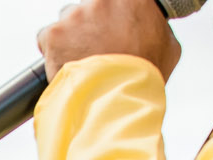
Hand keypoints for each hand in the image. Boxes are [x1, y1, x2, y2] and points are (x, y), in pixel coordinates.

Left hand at [39, 0, 180, 80]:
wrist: (116, 97)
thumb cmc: (144, 75)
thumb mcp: (167, 46)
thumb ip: (154, 28)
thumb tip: (151, 28)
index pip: (113, 1)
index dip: (109, 15)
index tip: (109, 26)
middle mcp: (103, 0)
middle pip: (88, 7)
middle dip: (89, 24)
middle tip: (94, 48)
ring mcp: (77, 15)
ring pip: (66, 19)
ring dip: (69, 36)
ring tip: (80, 60)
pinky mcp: (55, 32)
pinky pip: (46, 36)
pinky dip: (51, 50)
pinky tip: (64, 64)